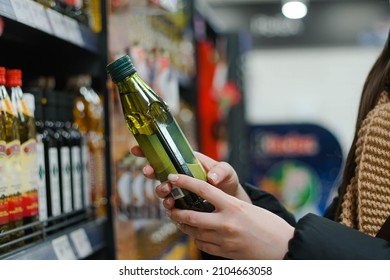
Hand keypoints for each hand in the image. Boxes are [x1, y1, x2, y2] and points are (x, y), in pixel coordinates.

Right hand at [130, 145, 251, 206]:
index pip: (166, 153)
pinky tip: (172, 207)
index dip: (150, 151)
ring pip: (162, 189)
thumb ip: (221, 171)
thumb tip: (211, 178)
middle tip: (148, 172)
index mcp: (187, 162)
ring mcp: (179, 191)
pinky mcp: (181, 205)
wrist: (230, 202)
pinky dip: (168, 207)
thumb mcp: (227, 172)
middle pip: (158, 171)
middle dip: (150, 171)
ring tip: (167, 191)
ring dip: (160, 189)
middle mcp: (180, 175)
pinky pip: (170, 206)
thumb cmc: (227, 182)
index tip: (136, 149)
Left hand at [165, 173, 293, 259]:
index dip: (185, 181)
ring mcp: (225, 240)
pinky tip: (197, 234)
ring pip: (194, 233)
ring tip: (180, 221)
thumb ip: (228, 205)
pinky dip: (197, 238)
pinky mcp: (225, 253)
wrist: (284, 248)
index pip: (203, 189)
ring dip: (184, 227)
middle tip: (170, 207)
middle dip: (176, 212)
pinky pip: (203, 245)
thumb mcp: (249, 208)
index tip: (173, 178)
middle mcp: (226, 223)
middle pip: (191, 216)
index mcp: (233, 206)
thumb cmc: (270, 225)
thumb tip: (210, 201)